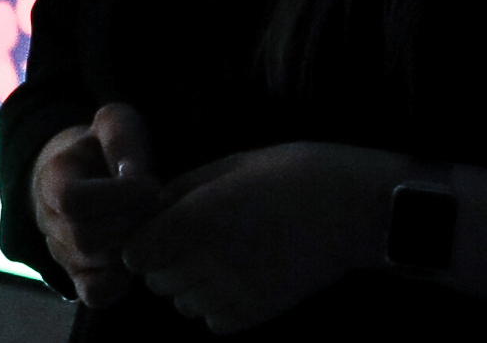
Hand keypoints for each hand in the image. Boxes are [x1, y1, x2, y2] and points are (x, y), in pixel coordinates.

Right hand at [32, 104, 162, 307]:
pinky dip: (123, 280)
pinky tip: (139, 251)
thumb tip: (134, 177)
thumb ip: (122, 140)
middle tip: (156, 208)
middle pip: (86, 238)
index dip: (116, 196)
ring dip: (132, 247)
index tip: (150, 184)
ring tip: (149, 224)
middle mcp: (49, 221)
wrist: (80, 172)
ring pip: (95, 266)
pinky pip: (96, 293)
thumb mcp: (113, 124)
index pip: (72, 200)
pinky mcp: (79, 277)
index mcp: (52, 179)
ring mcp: (62, 252)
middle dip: (131, 223)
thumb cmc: (101, 147)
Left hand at [122, 142, 397, 333]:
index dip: (143, 242)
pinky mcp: (259, 311)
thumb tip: (150, 211)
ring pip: (183, 303)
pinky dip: (216, 306)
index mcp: (196, 218)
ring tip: (217, 259)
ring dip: (189, 285)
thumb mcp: (229, 166)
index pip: (136, 254)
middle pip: (157, 281)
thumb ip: (182, 191)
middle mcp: (208, 259)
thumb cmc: (289, 172)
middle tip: (190, 240)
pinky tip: (236, 280)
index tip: (158, 230)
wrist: (349, 206)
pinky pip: (214, 321)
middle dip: (164, 262)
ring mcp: (234, 290)